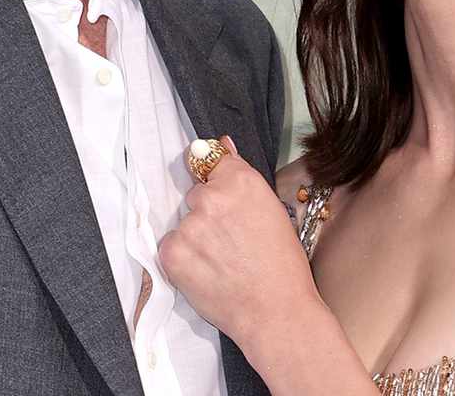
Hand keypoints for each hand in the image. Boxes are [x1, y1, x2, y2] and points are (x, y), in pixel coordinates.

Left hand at [159, 137, 323, 349]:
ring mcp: (189, 225)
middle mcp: (211, 197)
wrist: (276, 312)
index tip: (220, 194)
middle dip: (208, 214)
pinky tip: (208, 273)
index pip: (210, 160)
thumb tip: (221, 143)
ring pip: (184, 223)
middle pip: (197, 195)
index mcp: (240, 180)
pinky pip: (172, 246)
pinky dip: (184, 259)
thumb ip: (241, 178)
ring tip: (223, 262)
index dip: (217, 182)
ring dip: (196, 238)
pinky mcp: (172, 252)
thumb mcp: (272, 211)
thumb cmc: (282, 265)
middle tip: (231, 242)